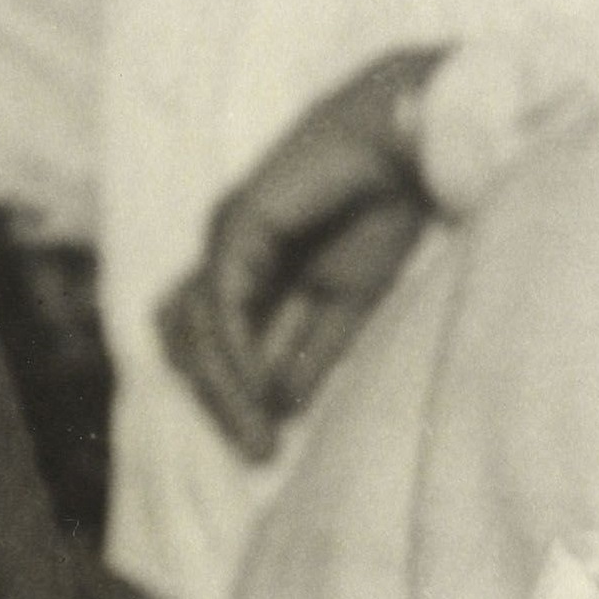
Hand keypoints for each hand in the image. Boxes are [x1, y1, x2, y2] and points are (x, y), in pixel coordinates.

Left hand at [158, 46, 449, 461]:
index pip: (216, 345)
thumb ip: (313, 351)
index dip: (232, 399)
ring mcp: (224, 237)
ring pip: (195, 330)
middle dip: (221, 403)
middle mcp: (227, 253)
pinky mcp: (235, 225)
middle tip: (258, 452)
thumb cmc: (386, 208)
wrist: (407, 145)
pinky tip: (258, 390)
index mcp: (252, 268)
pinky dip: (235, 353)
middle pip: (192, 343)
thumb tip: (282, 408)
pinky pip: (220, 306)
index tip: (263, 450)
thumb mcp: (348, 301)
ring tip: (259, 434)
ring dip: (224, 389)